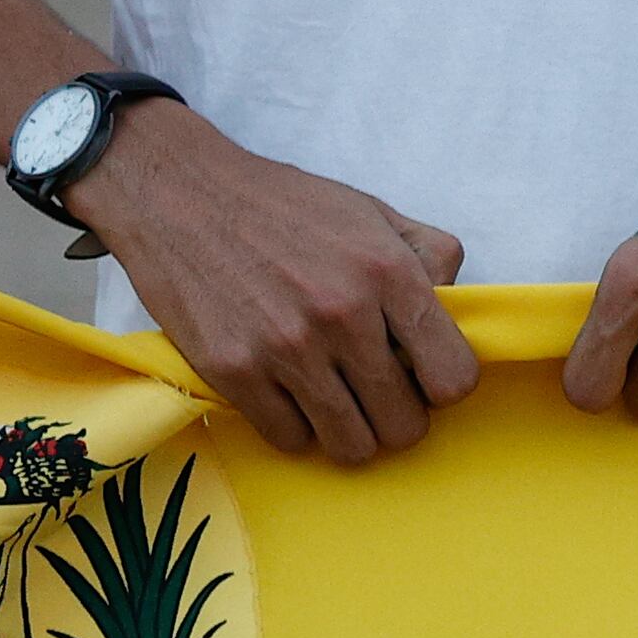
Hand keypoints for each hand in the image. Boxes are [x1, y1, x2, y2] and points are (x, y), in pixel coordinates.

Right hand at [63, 105, 477, 462]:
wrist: (178, 191)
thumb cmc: (282, 206)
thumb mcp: (370, 212)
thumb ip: (430, 255)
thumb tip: (460, 306)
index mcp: (388, 273)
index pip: (455, 378)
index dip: (444, 386)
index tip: (423, 376)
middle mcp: (342, 315)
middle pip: (405, 426)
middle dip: (397, 417)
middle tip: (376, 394)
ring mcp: (285, 348)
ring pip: (352, 446)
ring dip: (350, 432)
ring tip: (336, 401)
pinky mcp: (233, 370)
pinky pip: (290, 440)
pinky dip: (295, 427)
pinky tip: (288, 394)